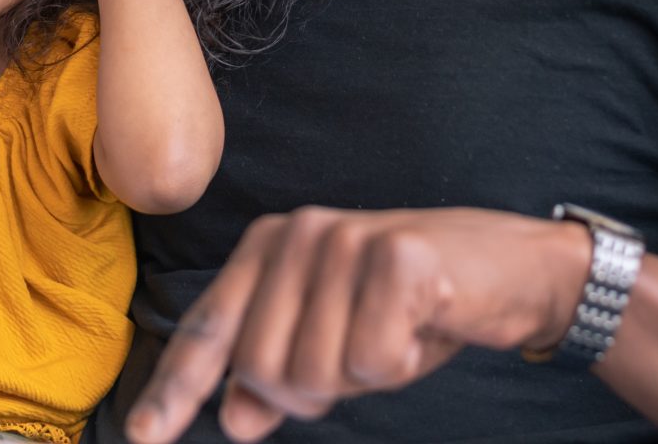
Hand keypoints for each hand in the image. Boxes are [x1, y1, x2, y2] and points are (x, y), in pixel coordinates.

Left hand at [126, 207, 591, 443]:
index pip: (211, 328)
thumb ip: (279, 376)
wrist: (514, 268)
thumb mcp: (337, 342)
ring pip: (313, 371)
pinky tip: (424, 327)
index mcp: (270, 247)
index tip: (143, 436)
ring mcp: (344, 239)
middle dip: (312, 391)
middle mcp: (297, 234)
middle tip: (366, 353)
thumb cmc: (416, 306)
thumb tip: (233, 417)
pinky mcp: (396, 256)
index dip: (177, 388)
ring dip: (362, 378)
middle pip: (262, 367)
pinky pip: (371, 361)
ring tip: (396, 333)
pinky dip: (402, 363)